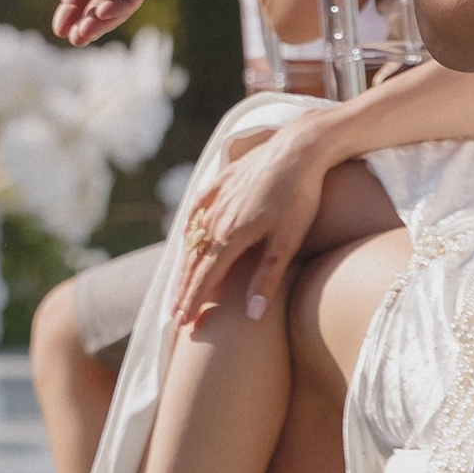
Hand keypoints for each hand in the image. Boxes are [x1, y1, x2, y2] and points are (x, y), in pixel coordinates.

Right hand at [168, 117, 329, 330]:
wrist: (298, 148)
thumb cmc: (299, 197)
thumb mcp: (288, 241)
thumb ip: (267, 277)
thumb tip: (252, 314)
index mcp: (231, 236)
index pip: (206, 277)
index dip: (193, 302)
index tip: (183, 324)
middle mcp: (217, 219)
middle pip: (194, 262)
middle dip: (183, 291)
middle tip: (174, 316)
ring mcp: (217, 199)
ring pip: (193, 238)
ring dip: (185, 265)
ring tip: (178, 285)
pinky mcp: (222, 183)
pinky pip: (197, 211)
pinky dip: (189, 229)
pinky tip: (186, 235)